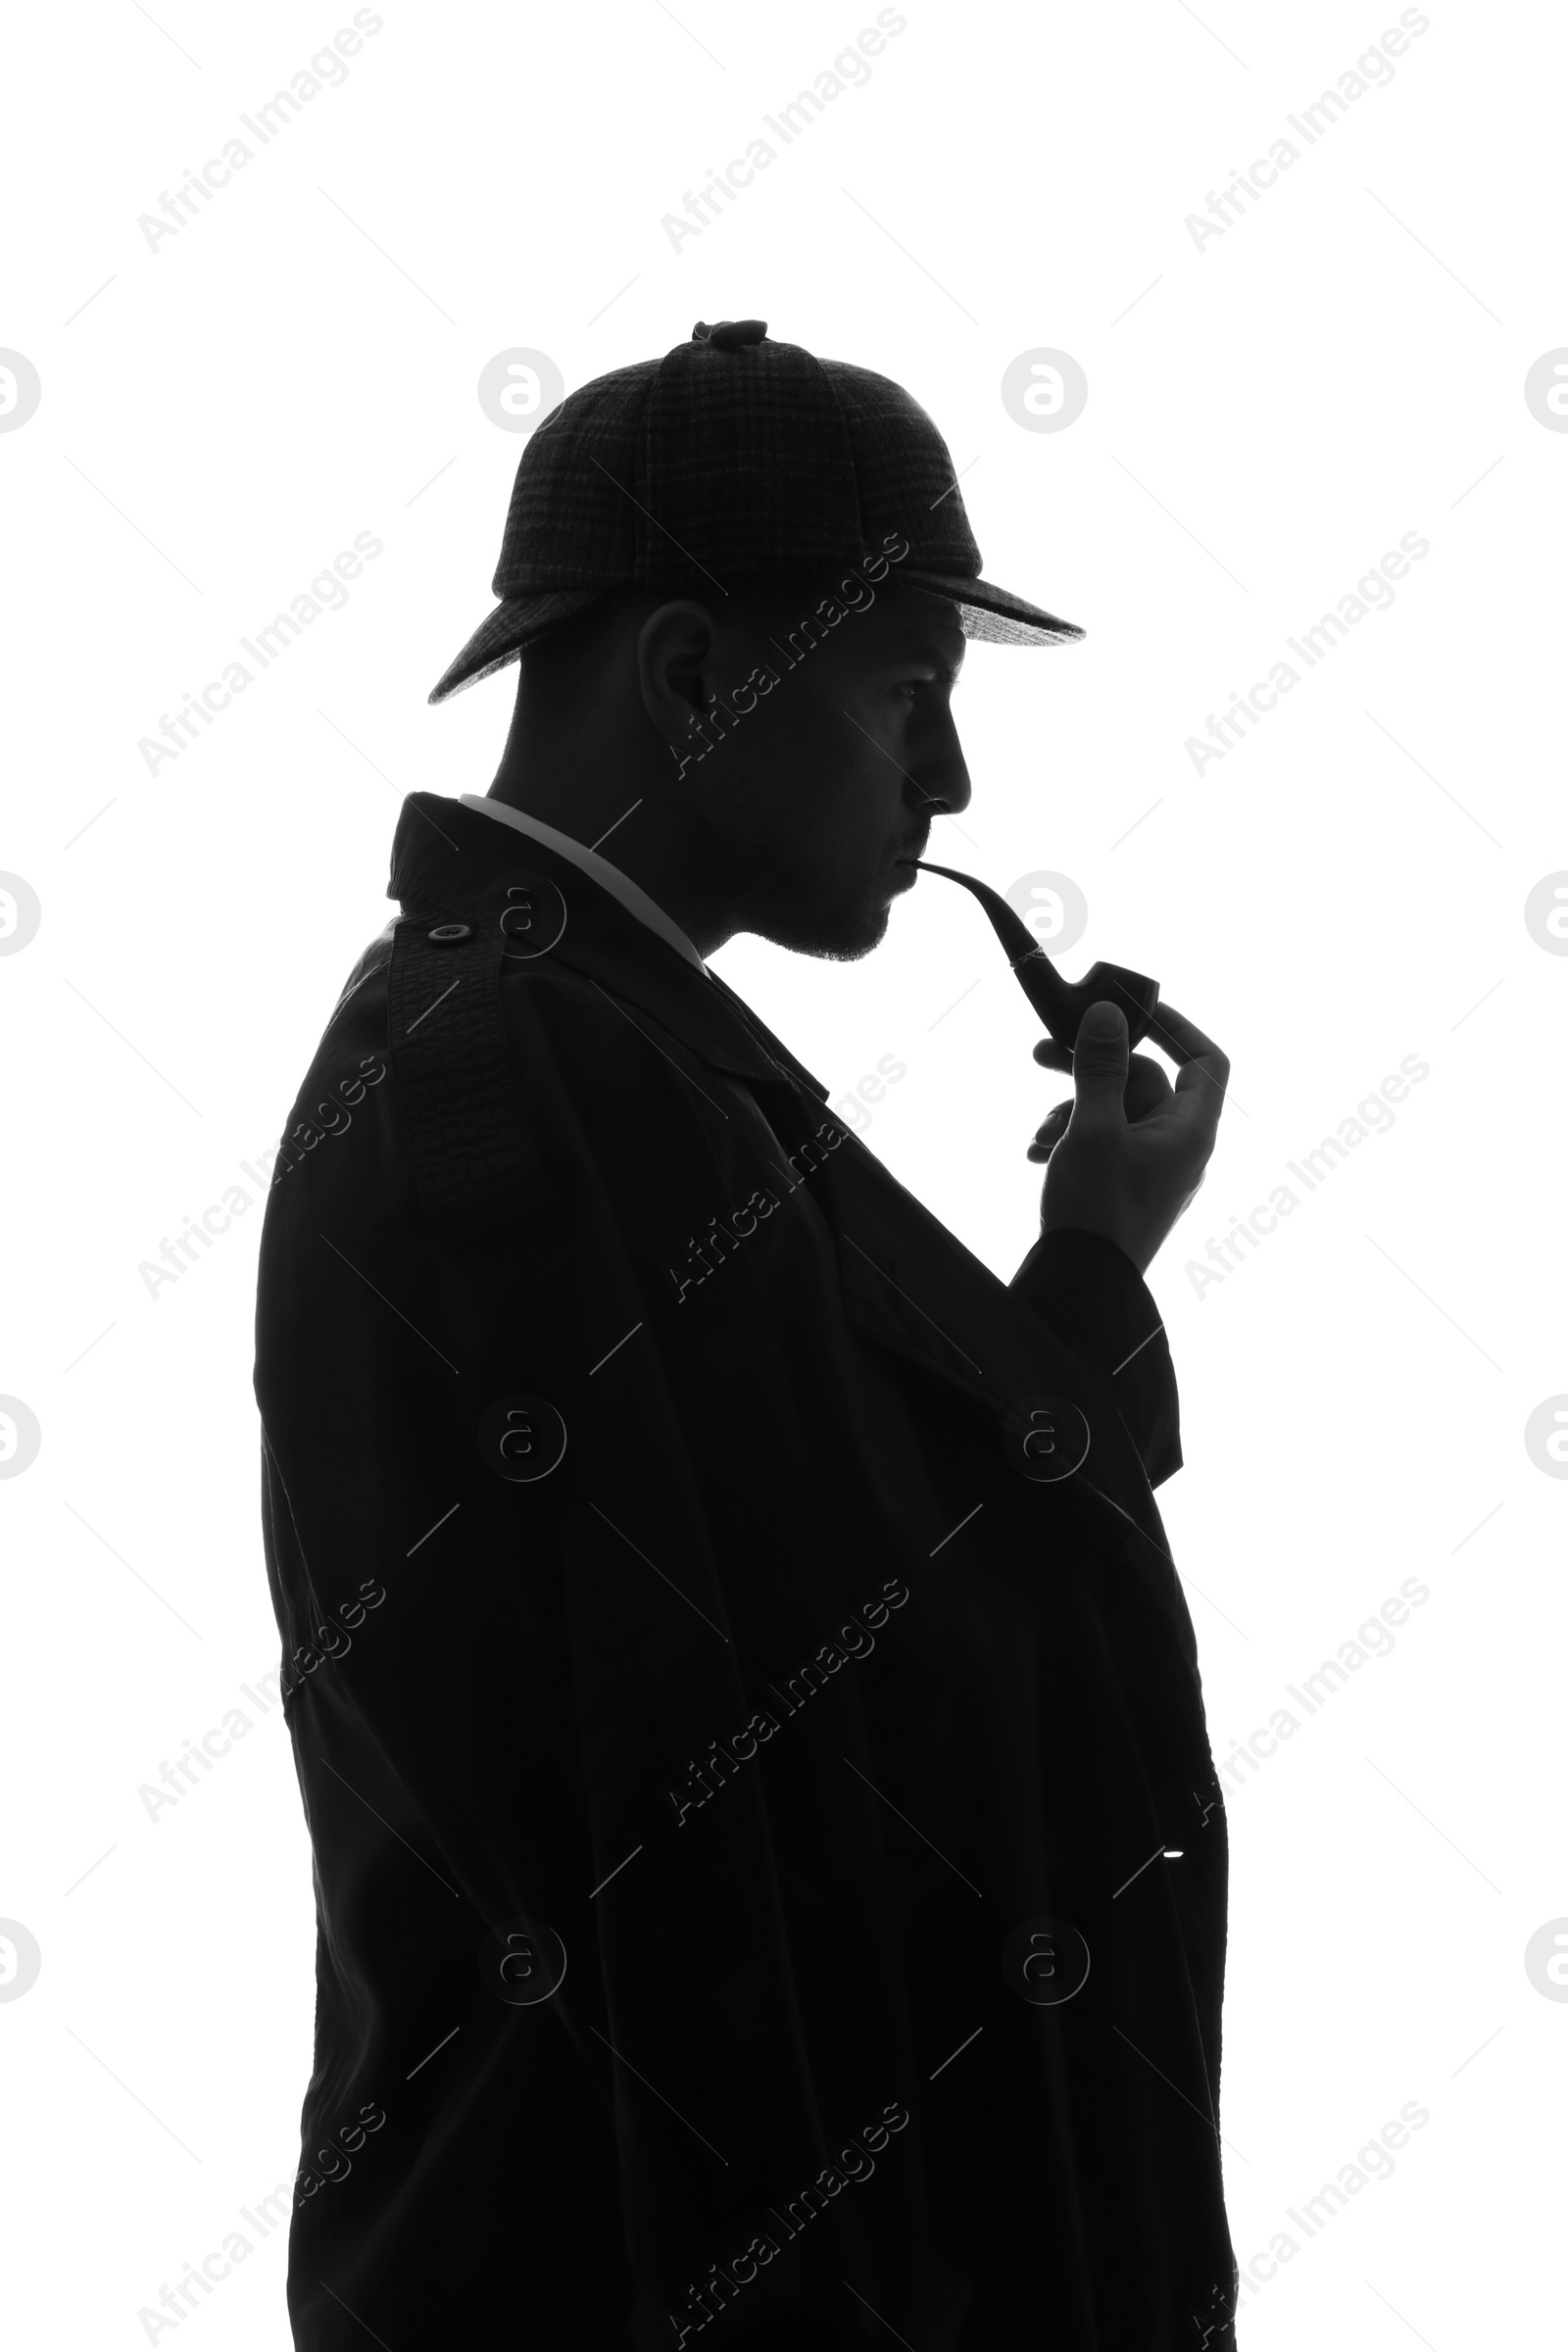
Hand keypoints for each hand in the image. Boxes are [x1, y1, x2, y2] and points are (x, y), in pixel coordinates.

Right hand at [1028, 1000, 1228, 1274]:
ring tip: (1037, 1131)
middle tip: (1042, 1052)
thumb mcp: (1094, 1127)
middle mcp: (1179, 1146)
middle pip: (1143, 1081)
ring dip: (1071, 1109)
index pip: (1206, 1060)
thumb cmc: (1098, 1209)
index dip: (1176, 1027)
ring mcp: (1152, 1167)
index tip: (1131, 1012)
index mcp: (1190, 1129)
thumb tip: (1108, 1013)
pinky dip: (1071, 1138)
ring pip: (1115, 1111)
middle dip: (1090, 1067)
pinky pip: (1104, 1143)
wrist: (1081, 1284)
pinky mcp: (1124, 1186)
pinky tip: (1036, 1152)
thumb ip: (1101, 1066)